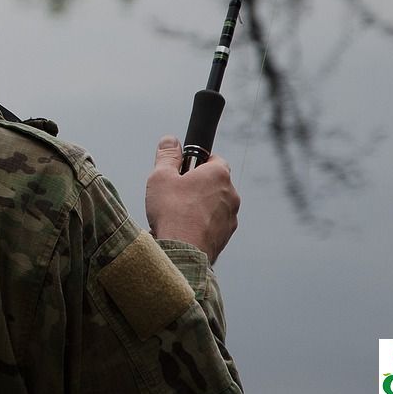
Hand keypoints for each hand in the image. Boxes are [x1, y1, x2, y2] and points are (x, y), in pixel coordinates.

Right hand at [145, 136, 239, 262]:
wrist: (182, 253)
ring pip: (214, 205)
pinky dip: (201, 224)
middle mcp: (231, 194)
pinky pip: (213, 224)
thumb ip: (167, 155)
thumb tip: (170, 140)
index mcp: (219, 175)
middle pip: (214, 183)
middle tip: (175, 192)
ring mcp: (230, 218)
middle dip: (197, 185)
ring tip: (177, 215)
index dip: (196, 162)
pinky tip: (183, 230)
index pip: (213, 158)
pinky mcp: (225, 237)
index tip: (182, 169)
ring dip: (200, 206)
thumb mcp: (161, 176)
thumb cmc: (172, 212)